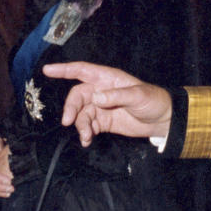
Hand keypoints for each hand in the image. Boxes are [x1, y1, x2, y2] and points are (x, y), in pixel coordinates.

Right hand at [42, 62, 172, 146]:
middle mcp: (100, 91)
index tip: (47, 70)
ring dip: (79, 125)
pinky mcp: (103, 122)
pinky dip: (85, 133)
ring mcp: (101, 107)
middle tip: (68, 122)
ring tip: (85, 136)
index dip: (63, 70)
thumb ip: (116, 96)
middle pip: (77, 96)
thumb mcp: (137, 95)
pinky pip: (88, 126)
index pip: (81, 71)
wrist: (163, 120)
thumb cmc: (152, 100)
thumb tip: (96, 98)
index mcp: (107, 78)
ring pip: (81, 114)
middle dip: (71, 108)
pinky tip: (87, 140)